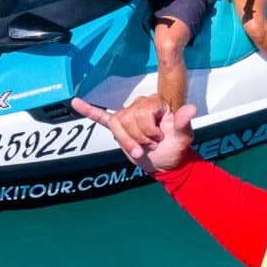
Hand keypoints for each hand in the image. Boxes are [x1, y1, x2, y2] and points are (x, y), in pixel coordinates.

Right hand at [74, 97, 196, 172]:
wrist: (166, 163)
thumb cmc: (177, 148)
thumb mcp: (184, 137)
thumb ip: (185, 122)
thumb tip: (191, 108)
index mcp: (156, 103)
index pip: (143, 113)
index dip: (150, 130)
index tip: (160, 138)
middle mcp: (141, 105)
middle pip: (129, 119)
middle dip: (140, 138)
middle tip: (152, 146)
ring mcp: (128, 115)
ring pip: (117, 125)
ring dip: (128, 142)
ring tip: (140, 150)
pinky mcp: (119, 127)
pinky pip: (101, 117)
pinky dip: (89, 110)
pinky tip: (75, 102)